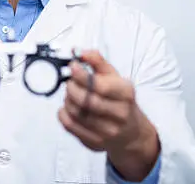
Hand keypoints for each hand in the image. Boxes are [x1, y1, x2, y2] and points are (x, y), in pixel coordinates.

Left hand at [58, 50, 159, 180]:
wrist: (131, 132)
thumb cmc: (120, 100)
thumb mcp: (115, 77)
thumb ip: (97, 61)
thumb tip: (79, 52)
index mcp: (126, 93)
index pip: (100, 86)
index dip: (82, 76)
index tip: (73, 67)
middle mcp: (120, 114)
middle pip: (87, 101)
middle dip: (72, 88)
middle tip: (69, 81)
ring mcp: (108, 131)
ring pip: (77, 113)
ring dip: (67, 99)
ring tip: (71, 94)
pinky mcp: (95, 142)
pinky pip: (71, 126)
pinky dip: (63, 113)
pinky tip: (67, 107)